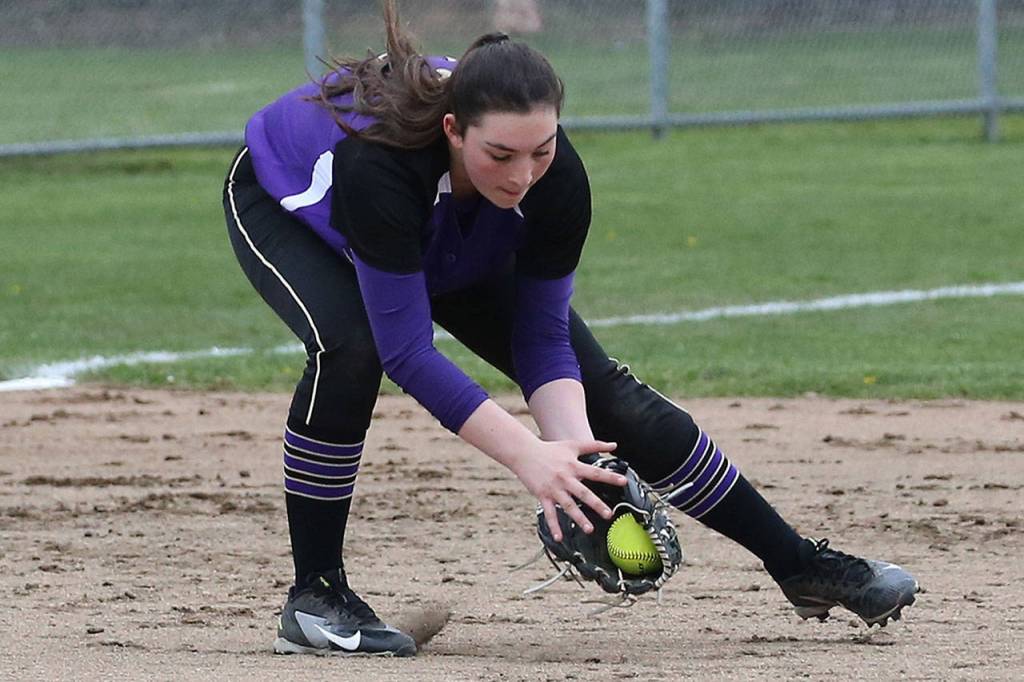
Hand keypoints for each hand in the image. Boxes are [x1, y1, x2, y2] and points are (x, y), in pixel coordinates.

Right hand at [510, 439, 626, 541]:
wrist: (525, 453)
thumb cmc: (550, 449)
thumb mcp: (573, 445)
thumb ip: (594, 445)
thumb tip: (614, 445)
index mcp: (574, 466)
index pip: (596, 472)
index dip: (610, 477)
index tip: (624, 482)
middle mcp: (565, 478)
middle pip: (584, 493)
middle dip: (596, 504)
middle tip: (608, 514)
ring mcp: (554, 488)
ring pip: (568, 506)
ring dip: (579, 518)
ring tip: (589, 530)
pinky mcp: (543, 496)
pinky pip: (549, 513)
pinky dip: (554, 526)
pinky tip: (559, 537)